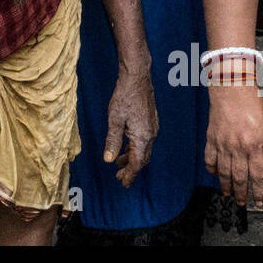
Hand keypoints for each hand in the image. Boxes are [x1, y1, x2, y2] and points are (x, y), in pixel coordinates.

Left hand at [103, 69, 158, 187]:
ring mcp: (152, 127)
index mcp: (142, 137)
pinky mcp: (151, 121)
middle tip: (119, 177)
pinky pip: (145, 141)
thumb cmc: (125, 96)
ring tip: (119, 162)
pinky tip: (126, 146)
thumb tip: (109, 160)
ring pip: (144, 150)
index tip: (123, 184)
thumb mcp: (114, 120)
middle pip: (142, 159)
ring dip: (132, 158)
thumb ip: (112, 141)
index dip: (130, 175)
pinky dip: (135, 148)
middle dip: (131, 169)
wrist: (137, 78)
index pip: (137, 163)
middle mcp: (151, 134)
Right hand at [204, 85, 262, 206]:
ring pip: (223, 172)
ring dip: (226, 185)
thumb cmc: (252, 107)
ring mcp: (222, 143)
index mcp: (254, 145)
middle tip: (242, 202)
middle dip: (242, 193)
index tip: (260, 201)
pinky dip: (211, 169)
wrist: (231, 89)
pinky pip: (209, 159)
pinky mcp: (211, 138)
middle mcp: (238, 147)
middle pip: (239, 178)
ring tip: (228, 193)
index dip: (259, 192)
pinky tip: (214, 174)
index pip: (257, 175)